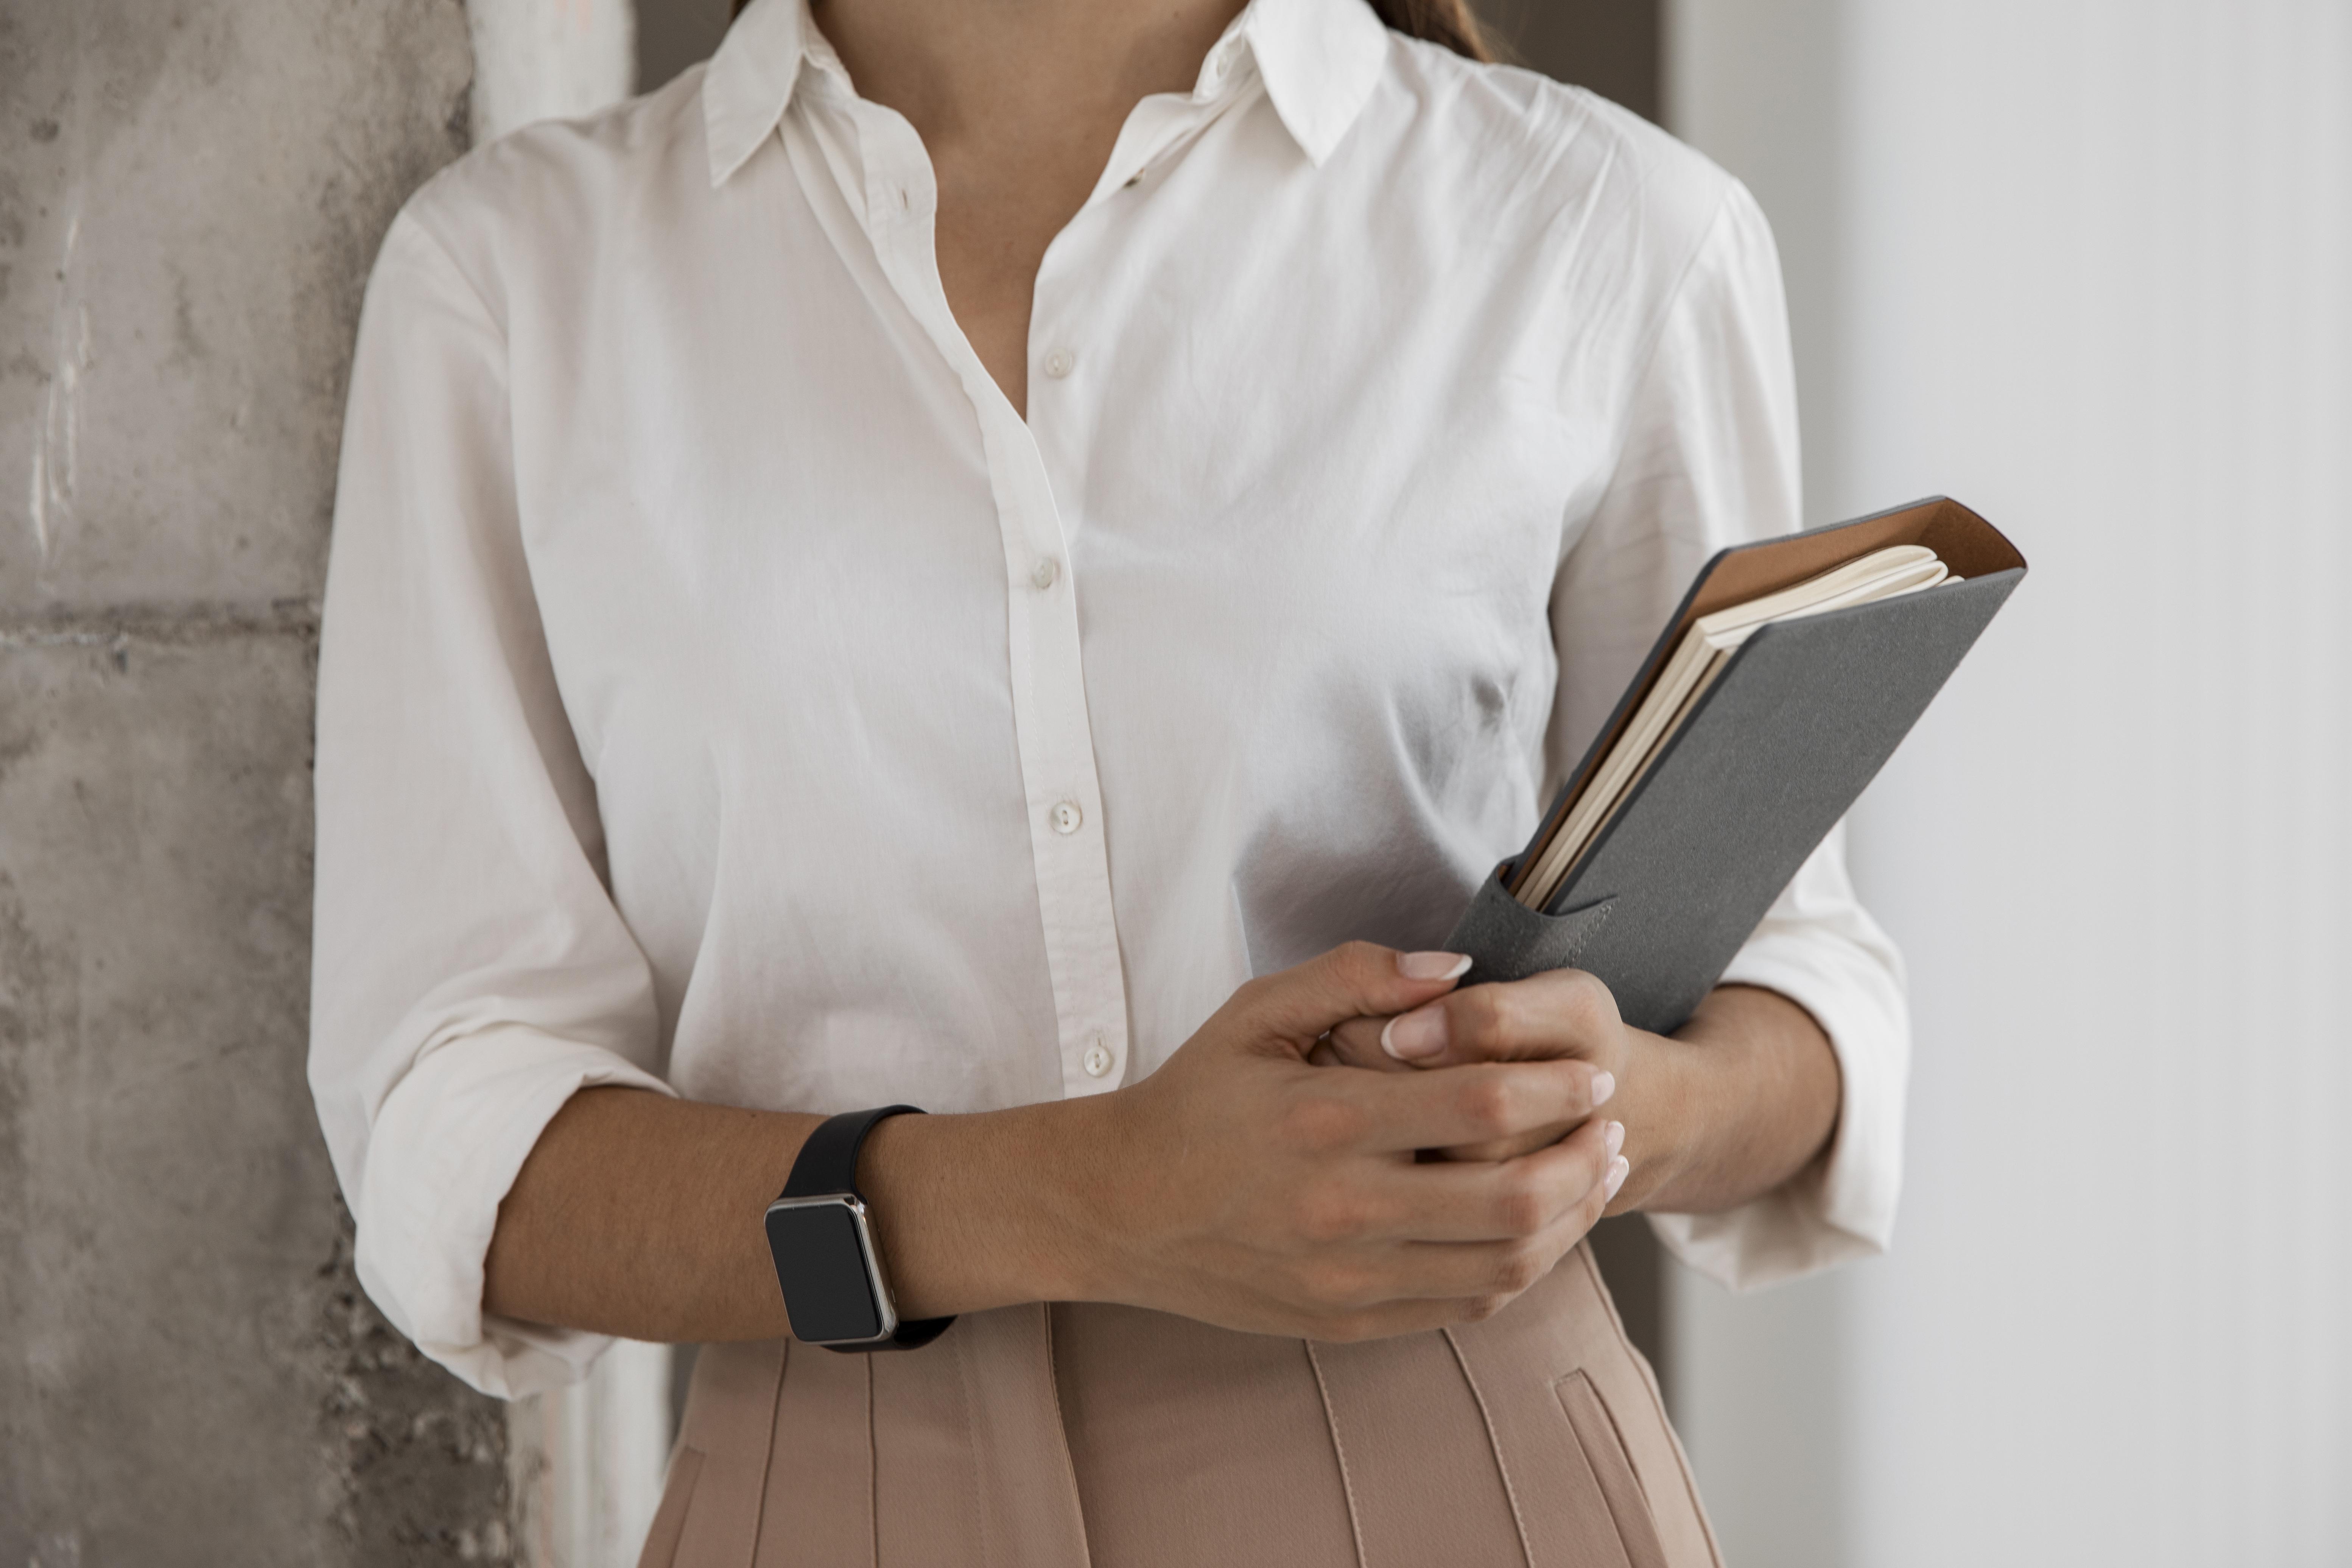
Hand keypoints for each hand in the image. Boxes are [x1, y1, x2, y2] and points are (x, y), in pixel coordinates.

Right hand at [1049, 943, 1625, 1340]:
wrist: (1120, 1209)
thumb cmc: (1194, 1099)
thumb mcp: (1257, 1012)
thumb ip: (1356, 974)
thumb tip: (1456, 969)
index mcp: (1326, 1119)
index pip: (1482, 1106)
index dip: (1558, 1089)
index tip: (1595, 1073)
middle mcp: (1342, 1207)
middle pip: (1513, 1196)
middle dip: (1585, 1158)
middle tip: (1614, 1125)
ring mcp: (1347, 1276)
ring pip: (1504, 1263)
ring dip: (1569, 1219)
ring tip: (1594, 1175)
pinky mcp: (1347, 1320)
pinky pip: (1464, 1305)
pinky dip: (1520, 1269)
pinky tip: (1540, 1229)